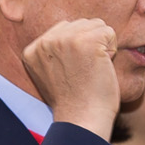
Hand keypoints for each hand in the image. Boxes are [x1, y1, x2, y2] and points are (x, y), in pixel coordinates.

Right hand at [21, 18, 120, 139]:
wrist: (82, 120)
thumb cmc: (74, 101)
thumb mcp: (51, 74)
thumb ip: (54, 52)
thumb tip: (73, 30)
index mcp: (32, 50)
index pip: (64, 29)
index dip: (77, 49)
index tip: (74, 72)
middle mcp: (45, 41)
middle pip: (80, 24)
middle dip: (90, 43)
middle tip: (85, 72)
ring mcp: (65, 40)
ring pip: (96, 25)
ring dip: (102, 45)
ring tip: (93, 69)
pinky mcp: (86, 42)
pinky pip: (109, 32)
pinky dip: (112, 49)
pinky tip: (102, 68)